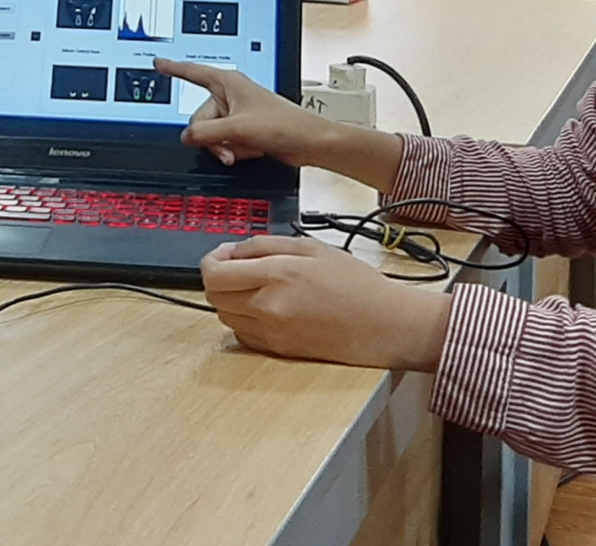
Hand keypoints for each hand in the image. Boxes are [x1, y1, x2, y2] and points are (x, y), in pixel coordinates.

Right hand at [154, 57, 403, 190]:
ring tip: (245, 148)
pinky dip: (236, 150)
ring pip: (212, 134)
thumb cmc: (283, 124)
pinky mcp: (244, 129)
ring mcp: (237, 113)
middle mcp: (231, 95)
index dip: (173, 68)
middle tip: (229, 146)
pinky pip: (226, 142)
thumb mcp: (237, 129)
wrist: (308, 142)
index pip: (192, 72)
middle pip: (200, 119)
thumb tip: (187, 137)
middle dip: (212, 138)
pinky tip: (251, 149)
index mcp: (228, 82)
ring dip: (226, 147)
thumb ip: (206, 133)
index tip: (158, 62)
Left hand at [201, 235, 449, 370]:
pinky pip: (243, 335)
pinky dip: (244, 319)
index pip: (214, 274)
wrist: (384, 325)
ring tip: (257, 285)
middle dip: (219, 278)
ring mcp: (272, 333)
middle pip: (214, 296)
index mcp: (276, 276)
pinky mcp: (279, 351)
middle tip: (238, 266)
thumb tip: (233, 251)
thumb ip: (265, 245)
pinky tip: (266, 307)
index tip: (223, 254)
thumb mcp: (311, 247)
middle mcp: (268, 308)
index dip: (211, 260)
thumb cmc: (355, 283)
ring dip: (231, 298)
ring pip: (225, 316)